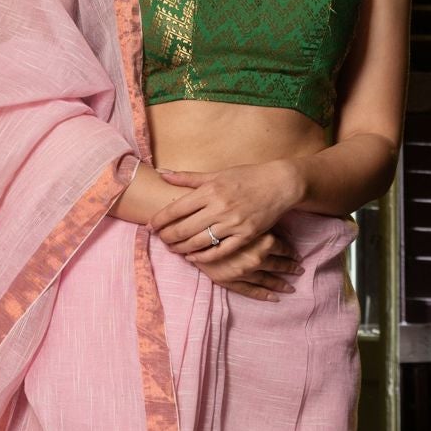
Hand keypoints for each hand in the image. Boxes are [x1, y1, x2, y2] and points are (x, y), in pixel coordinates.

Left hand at [149, 158, 303, 259]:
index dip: (160, 219)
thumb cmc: (247, 177)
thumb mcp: (217, 173)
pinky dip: (204, 257)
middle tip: (160, 240)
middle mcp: (219, 207)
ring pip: (199, 242)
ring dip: (181, 248)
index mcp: (210, 190)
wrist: (279, 184)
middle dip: (167, 237)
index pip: (176, 208)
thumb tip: (163, 174)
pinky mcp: (246, 236)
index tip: (150, 225)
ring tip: (173, 249)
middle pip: (184, 228)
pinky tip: (193, 257)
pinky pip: (220, 251)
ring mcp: (233, 223)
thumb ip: (188, 178)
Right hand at [188, 227, 304, 301]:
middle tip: (300, 271)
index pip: (282, 247)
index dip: (290, 252)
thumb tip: (274, 216)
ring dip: (281, 284)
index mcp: (262, 241)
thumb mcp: (240, 215)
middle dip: (290, 268)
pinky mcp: (231, 282)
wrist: (189, 232)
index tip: (298, 256)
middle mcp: (257, 258)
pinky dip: (264, 295)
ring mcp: (245, 272)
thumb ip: (257, 220)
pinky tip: (275, 299)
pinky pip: (251, 291)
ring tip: (291, 288)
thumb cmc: (216, 218)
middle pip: (278, 265)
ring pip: (268, 280)